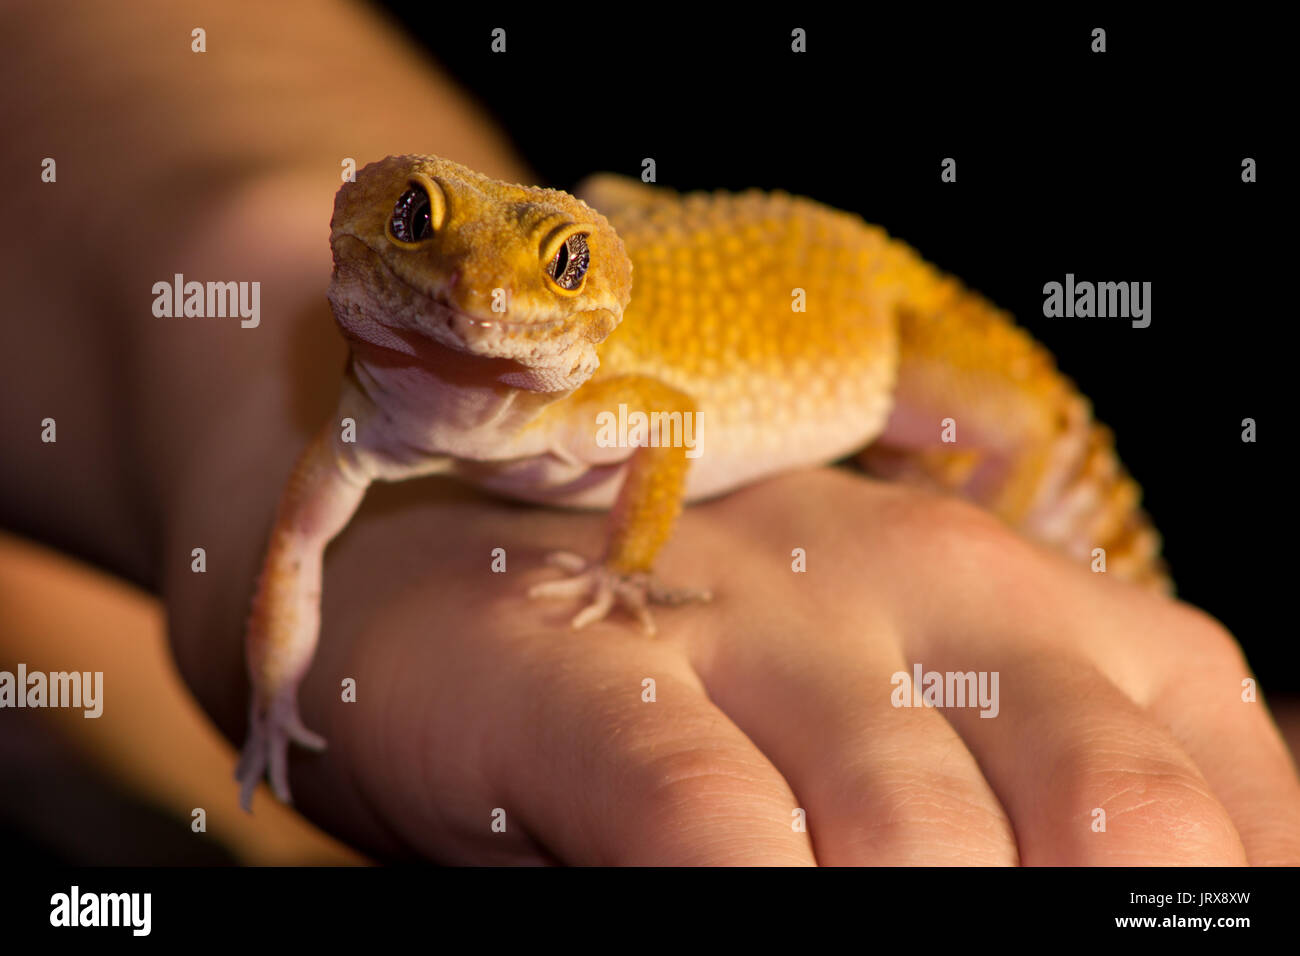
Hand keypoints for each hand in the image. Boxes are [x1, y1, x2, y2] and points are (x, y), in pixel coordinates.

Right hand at [169, 465, 1299, 863]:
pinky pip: (695, 803)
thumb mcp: (907, 714)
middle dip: (1074, 914)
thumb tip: (1168, 869)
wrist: (461, 567)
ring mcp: (749, 621)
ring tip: (850, 926)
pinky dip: (741, 877)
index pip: (1214, 777)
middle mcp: (913, 594)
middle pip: (1108, 804)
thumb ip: (1033, 785)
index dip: (1226, 887)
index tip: (1183, 944)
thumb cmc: (707, 675)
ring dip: (914, 908)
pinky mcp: (587, 667)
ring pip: (909, 819)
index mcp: (1022, 609)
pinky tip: (750, 892)